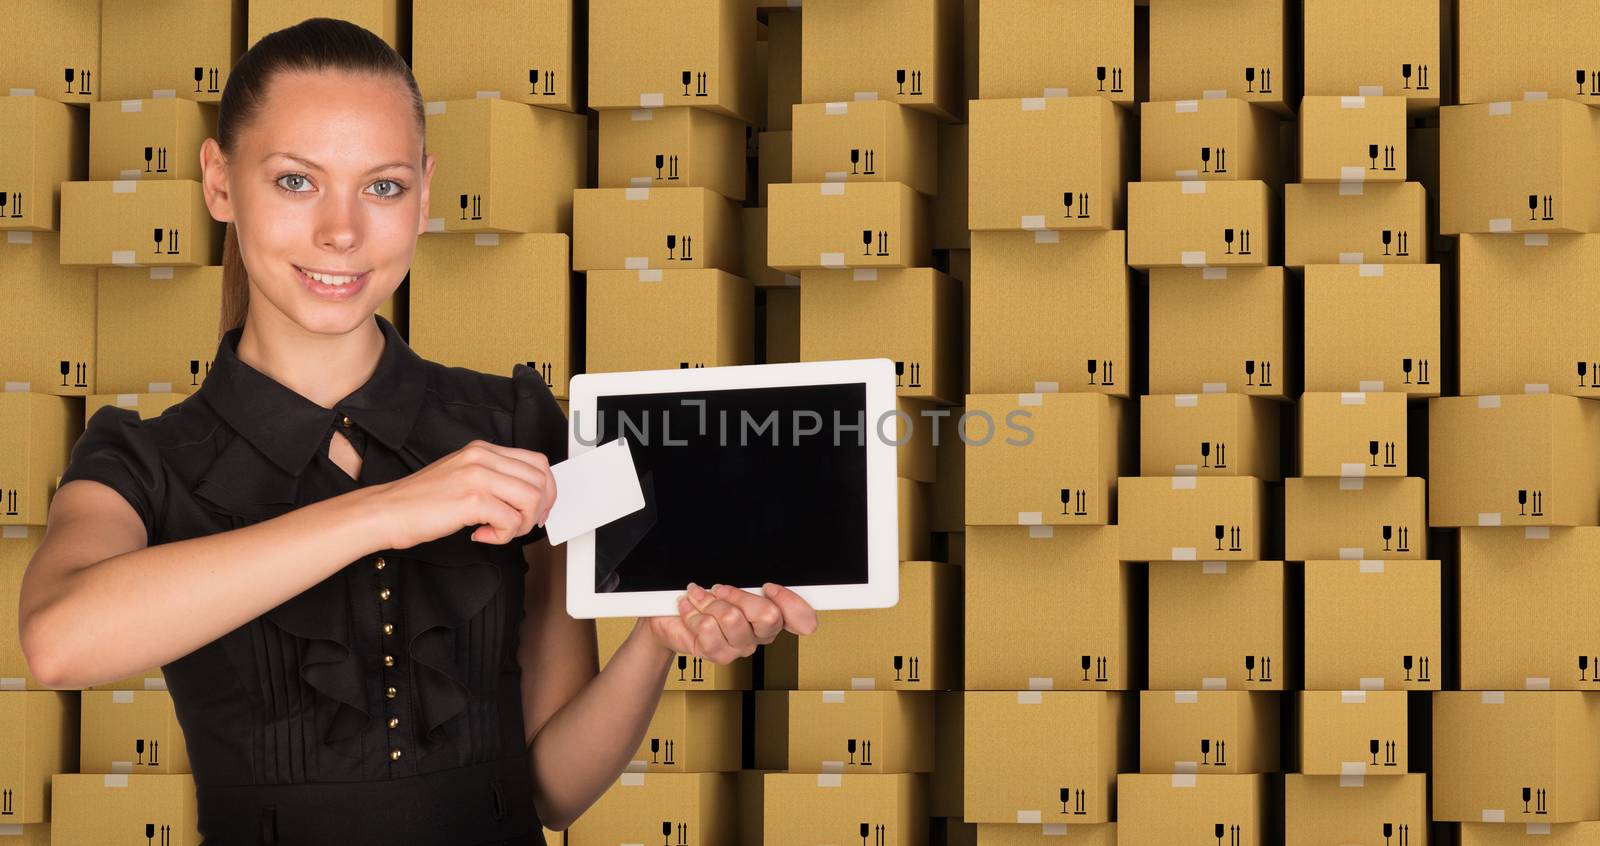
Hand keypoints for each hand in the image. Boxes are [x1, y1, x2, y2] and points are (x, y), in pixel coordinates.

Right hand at [367, 439, 555, 549]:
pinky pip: (511, 521)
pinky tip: (481, 535)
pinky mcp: (472, 499)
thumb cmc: (420, 501)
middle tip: (521, 525)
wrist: (387, 511)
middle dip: (539, 509)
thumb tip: (528, 497)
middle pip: (540, 481)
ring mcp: (478, 476)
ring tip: (499, 531)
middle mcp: (482, 457)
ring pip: (531, 499)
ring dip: (522, 524)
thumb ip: (493, 479)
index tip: (538, 510)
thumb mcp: (462, 476)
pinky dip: (503, 536)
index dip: (547, 490)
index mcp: (483, 450)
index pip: (537, 462)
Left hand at [642, 582, 818, 663]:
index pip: (803, 618)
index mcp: (772, 615)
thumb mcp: (729, 585)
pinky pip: (709, 629)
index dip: (790, 602)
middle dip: (739, 595)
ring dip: (709, 602)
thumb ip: (750, 585)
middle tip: (719, 589)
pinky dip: (693, 613)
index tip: (769, 587)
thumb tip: (764, 583)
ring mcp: (740, 647)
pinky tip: (689, 609)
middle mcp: (760, 635)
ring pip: (732, 618)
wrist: (669, 617)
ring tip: (698, 598)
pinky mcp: (717, 655)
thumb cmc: (703, 598)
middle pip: (768, 616)